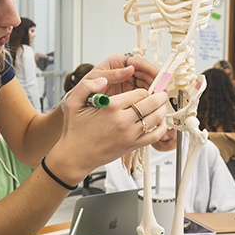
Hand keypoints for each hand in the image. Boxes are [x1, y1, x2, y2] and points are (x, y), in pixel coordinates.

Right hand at [49, 75, 167, 183]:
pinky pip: (154, 136)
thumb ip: (86, 86)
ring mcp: (129, 134)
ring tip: (161, 104)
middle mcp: (123, 121)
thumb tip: (103, 79)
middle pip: (152, 103)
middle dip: (158, 96)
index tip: (147, 87)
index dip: (146, 88)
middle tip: (160, 93)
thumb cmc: (74, 131)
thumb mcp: (73, 103)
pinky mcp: (132, 145)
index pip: (140, 93)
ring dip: (161, 109)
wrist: (75, 155)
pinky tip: (160, 122)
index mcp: (111, 107)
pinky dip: (162, 128)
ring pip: (156, 118)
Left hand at [84, 53, 159, 95]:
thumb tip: (130, 69)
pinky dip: (148, 96)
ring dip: (153, 89)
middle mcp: (124, 69)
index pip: (138, 62)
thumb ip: (113, 74)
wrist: (81, 101)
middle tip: (161, 90)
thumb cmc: (86, 86)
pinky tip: (152, 102)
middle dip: (154, 80)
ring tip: (159, 97)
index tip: (158, 76)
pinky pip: (142, 91)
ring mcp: (127, 80)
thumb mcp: (96, 78)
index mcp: (117, 61)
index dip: (150, 68)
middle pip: (145, 72)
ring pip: (145, 82)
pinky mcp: (128, 91)